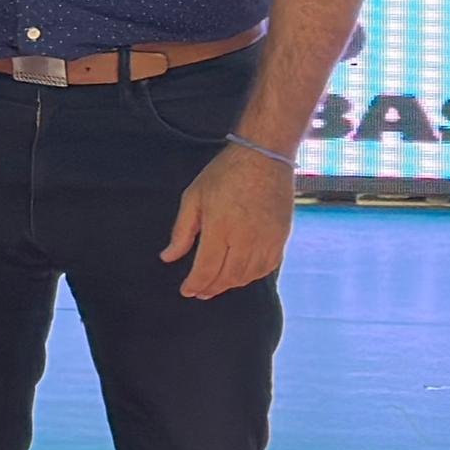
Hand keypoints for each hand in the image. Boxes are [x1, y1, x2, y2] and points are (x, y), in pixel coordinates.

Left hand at [162, 140, 296, 298]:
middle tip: (199, 292)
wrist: (264, 157)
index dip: (195, 284)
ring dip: (231, 284)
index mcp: (221, 228)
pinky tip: (240, 275)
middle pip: (228, 276)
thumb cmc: (224, 174)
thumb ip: (182, 231)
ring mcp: (268, 239)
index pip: (206, 268)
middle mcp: (247, 238)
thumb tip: (168, 257)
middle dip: (211, 288)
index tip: (186, 291)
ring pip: (248, 275)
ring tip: (217, 285)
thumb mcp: (193, 197)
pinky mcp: (282, 236)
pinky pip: (268, 267)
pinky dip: (252, 276)